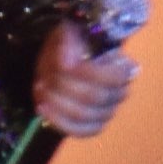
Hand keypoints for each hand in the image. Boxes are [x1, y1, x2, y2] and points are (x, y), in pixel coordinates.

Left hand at [33, 21, 138, 136]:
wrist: (62, 60)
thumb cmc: (69, 45)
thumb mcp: (67, 32)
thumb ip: (68, 43)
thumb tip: (67, 64)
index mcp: (121, 66)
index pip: (116, 77)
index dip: (89, 73)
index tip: (62, 65)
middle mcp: (120, 92)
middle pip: (94, 97)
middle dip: (64, 86)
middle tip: (45, 75)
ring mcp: (108, 112)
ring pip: (84, 115)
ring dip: (57, 101)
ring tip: (41, 87)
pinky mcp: (94, 126)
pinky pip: (79, 131)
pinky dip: (58, 120)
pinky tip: (42, 107)